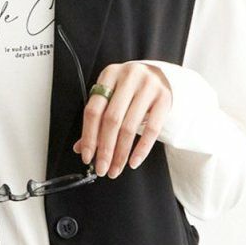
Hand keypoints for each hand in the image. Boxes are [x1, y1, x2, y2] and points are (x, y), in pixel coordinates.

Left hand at [72, 61, 171, 178]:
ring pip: (130, 126)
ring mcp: (148, 86)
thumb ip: (97, 120)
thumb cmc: (130, 90)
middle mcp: (128, 77)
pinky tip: (133, 162)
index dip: (89, 136)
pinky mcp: (164, 98)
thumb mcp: (112, 98)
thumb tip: (81, 148)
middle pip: (112, 119)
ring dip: (121, 153)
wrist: (160, 76)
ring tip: (116, 169)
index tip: (87, 157)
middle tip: (102, 169)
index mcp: (109, 75)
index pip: (94, 110)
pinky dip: (142, 149)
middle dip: (105, 149)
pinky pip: (152, 129)